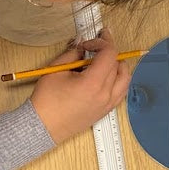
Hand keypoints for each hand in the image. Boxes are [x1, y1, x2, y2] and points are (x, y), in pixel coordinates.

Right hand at [29, 29, 130, 143]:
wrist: (43, 127)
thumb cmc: (47, 100)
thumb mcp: (57, 69)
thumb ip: (73, 53)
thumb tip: (82, 45)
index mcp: (93, 83)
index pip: (109, 54)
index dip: (101, 42)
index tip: (88, 43)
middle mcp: (105, 94)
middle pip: (118, 64)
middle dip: (107, 51)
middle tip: (94, 47)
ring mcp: (108, 104)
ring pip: (125, 78)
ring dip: (117, 65)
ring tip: (103, 61)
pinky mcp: (106, 110)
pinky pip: (121, 91)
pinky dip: (118, 80)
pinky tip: (106, 76)